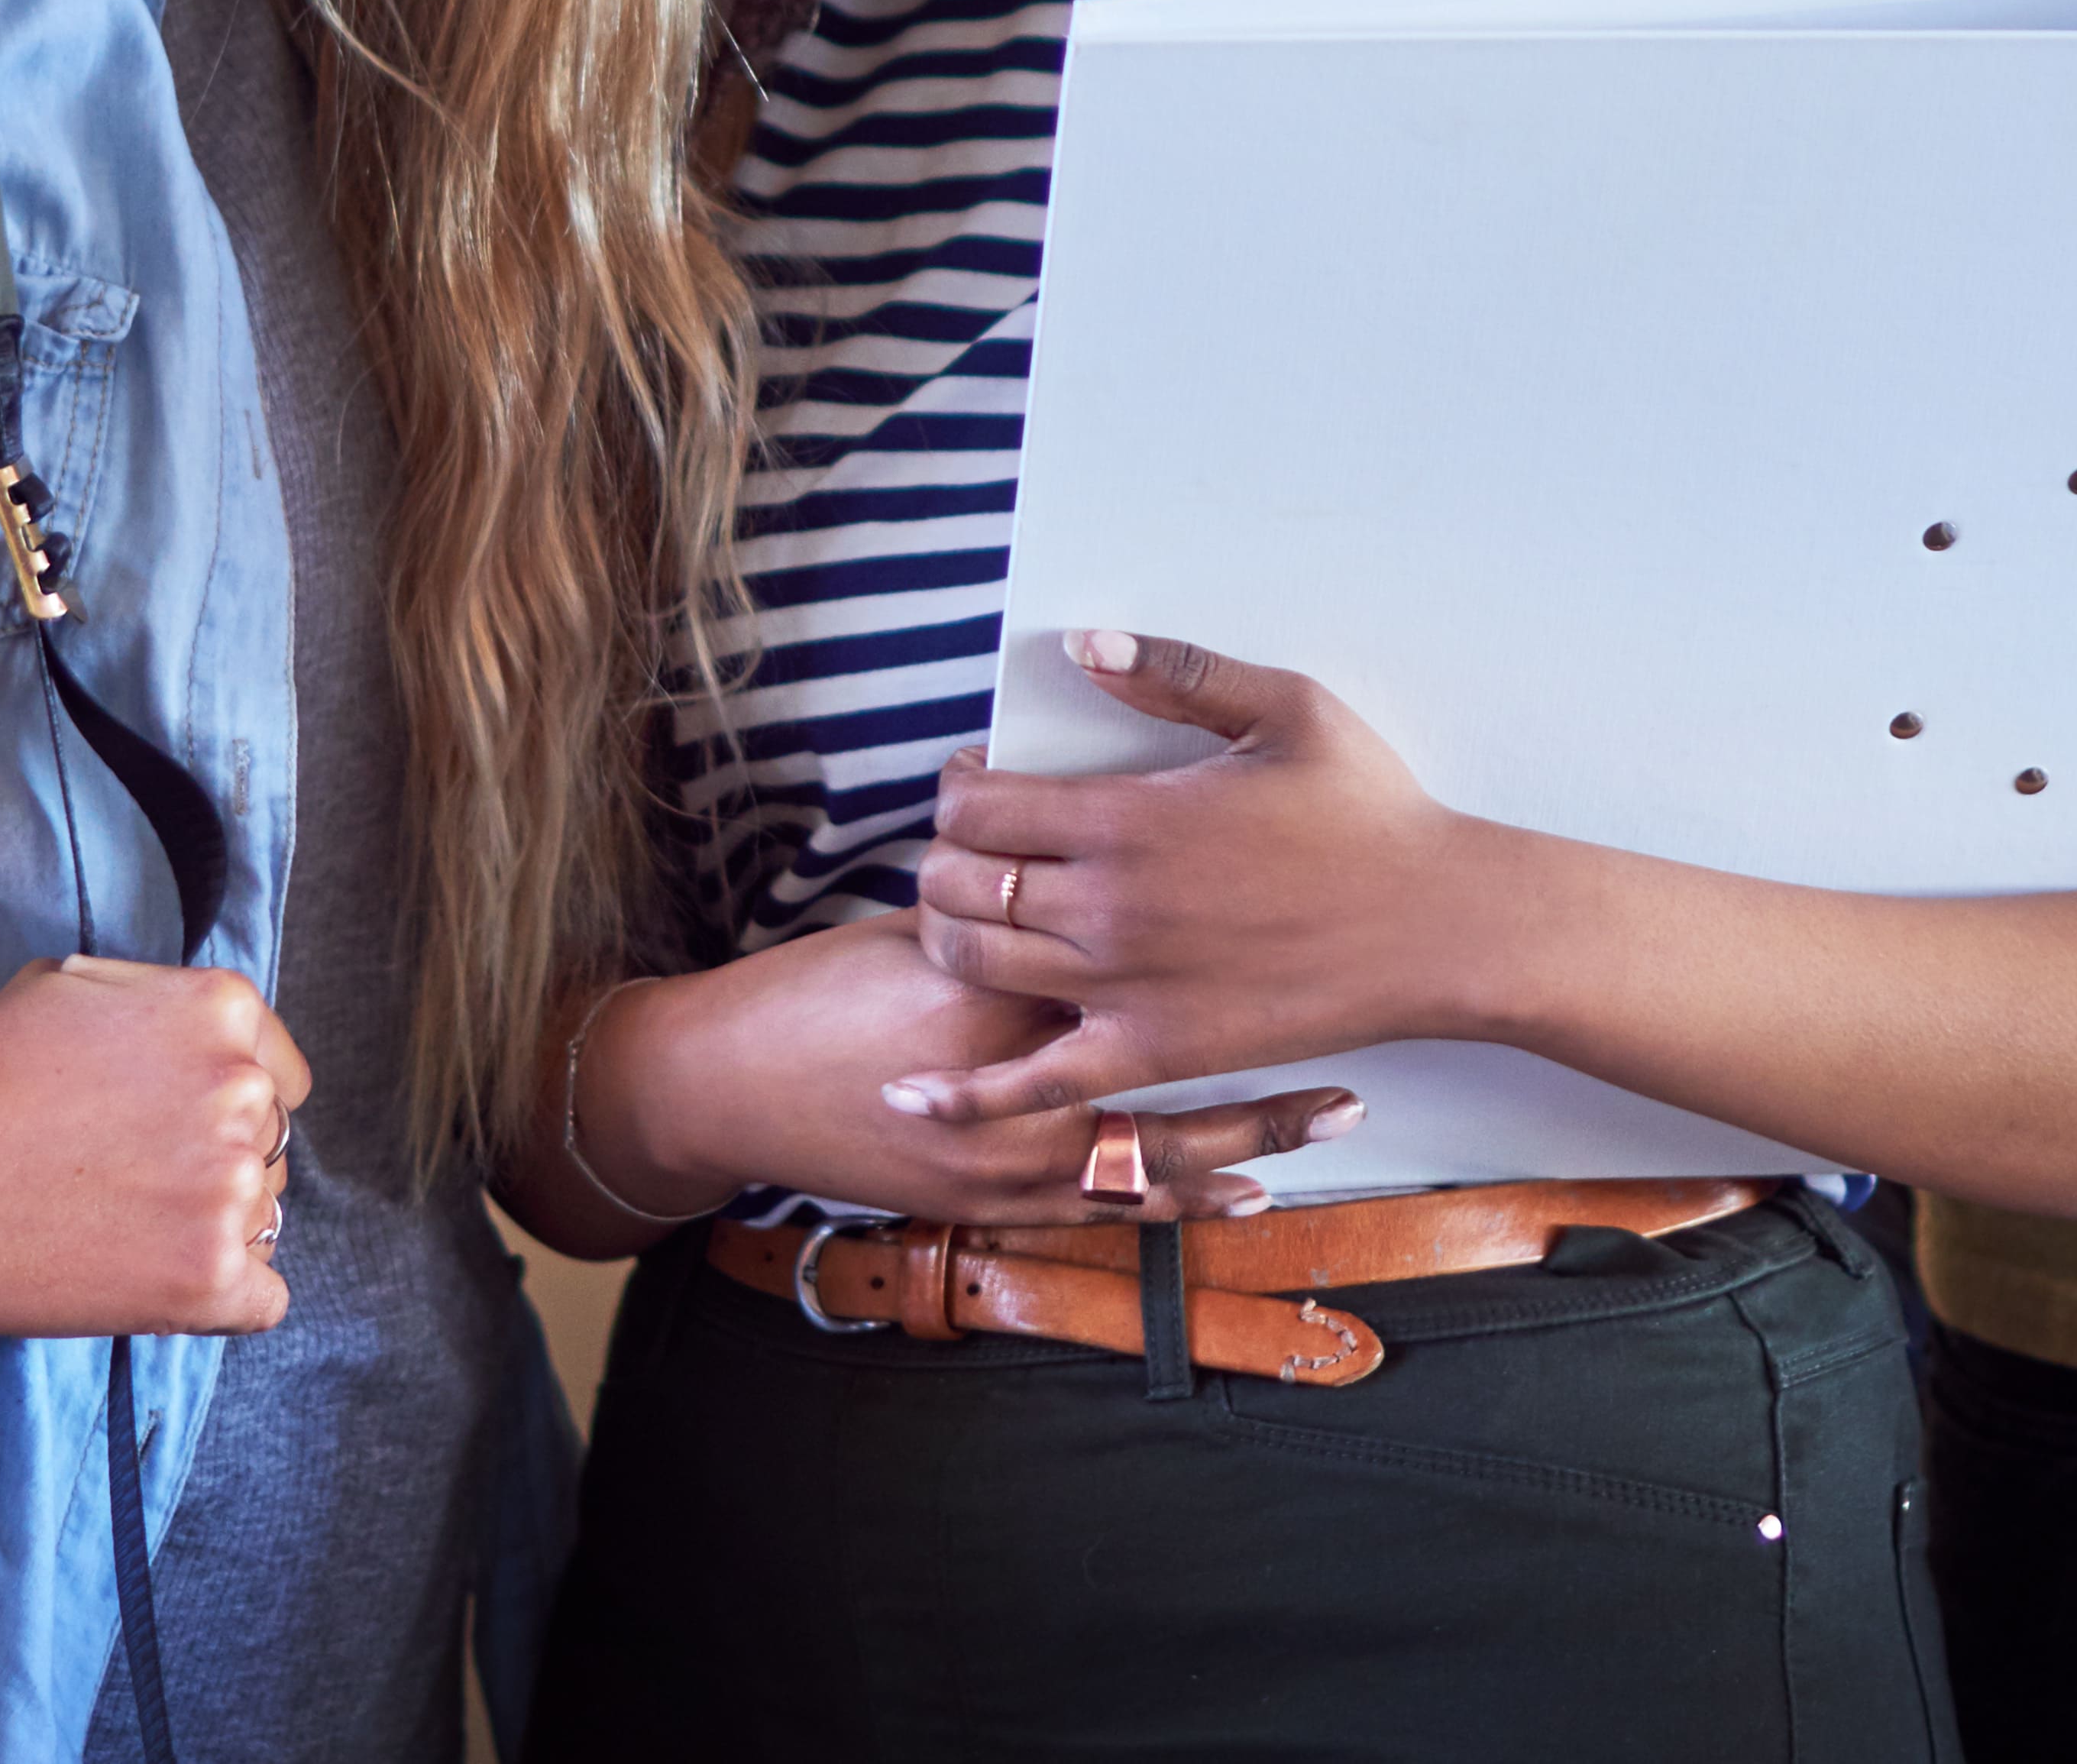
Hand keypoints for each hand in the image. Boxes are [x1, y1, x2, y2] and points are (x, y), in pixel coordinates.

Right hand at [0, 953, 309, 1339]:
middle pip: (269, 1147)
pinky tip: (164, 1283)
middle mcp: (244, 1091)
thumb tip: (201, 1044)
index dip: (226, 1109)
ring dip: (209, 1229)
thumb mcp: (77, 984)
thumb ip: (161, 1005)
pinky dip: (225, 1298)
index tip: (173, 1132)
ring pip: (264, 1219)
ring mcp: (231, 1187)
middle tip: (130, 1184)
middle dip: (212, 1166)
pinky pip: (265, 1298)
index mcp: (222, 1011)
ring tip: (123, 1229)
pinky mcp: (210, 1276)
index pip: (280, 1076)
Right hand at [592, 912, 1355, 1226]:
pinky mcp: (990, 1201)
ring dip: (1251, 1133)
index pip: (1121, 956)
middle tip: (1346, 1021)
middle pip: (1166, 1061)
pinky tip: (1238, 1189)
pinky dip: (1179, 1196)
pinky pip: (1109, 1203)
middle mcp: (1011, 1081)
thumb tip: (1075, 874)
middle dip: (1260, 1040)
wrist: (730, 1088)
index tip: (1278, 900)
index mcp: (994, 990)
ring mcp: (1003, 1157)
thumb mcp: (911, 929)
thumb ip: (1001, 916)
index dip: (1201, 929)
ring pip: (1156, 1148)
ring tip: (1333, 1111)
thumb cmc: (815, 994)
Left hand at [892, 631, 1477, 1126]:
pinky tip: (907, 1096)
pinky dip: (962, 1096)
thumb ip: (1176, 670)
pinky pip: (1032, 1086)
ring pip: (971, 966)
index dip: (958, 789)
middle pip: (956, 884)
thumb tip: (1082, 644)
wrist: (1436, 927)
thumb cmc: (1369, 810)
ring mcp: (1123, 989)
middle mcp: (1107, 906)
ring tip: (970, 914)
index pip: (977, 806)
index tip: (979, 782)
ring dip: (946, 935)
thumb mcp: (1284, 706)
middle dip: (943, 859)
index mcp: (1128, 818)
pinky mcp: (1150, 1054)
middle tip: (975, 848)